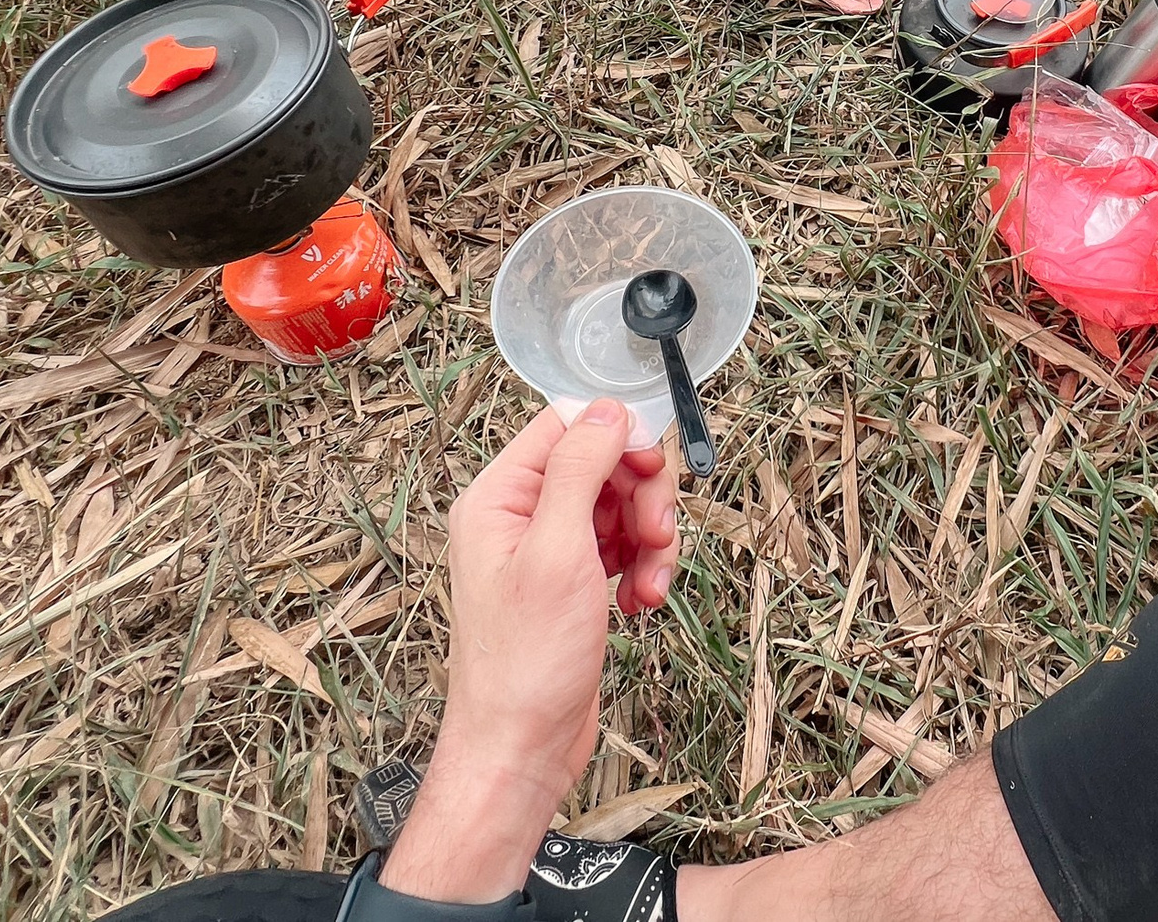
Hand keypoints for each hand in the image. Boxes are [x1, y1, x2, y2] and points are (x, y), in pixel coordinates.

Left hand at [379, 400, 677, 903]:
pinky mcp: (571, 584)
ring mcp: (545, 552)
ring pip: (619, 508)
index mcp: (498, 497)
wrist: (520, 748)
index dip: (618, 438)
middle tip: (658, 535)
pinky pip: (620, 549)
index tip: (652, 468)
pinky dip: (641, 569)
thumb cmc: (526, 663)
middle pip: (601, 465)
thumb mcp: (557, 552)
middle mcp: (518, 517)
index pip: (564, 427)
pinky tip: (641, 601)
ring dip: (650, 539)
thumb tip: (606, 409)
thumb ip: (579, 470)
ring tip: (652, 582)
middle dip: (642, 496)